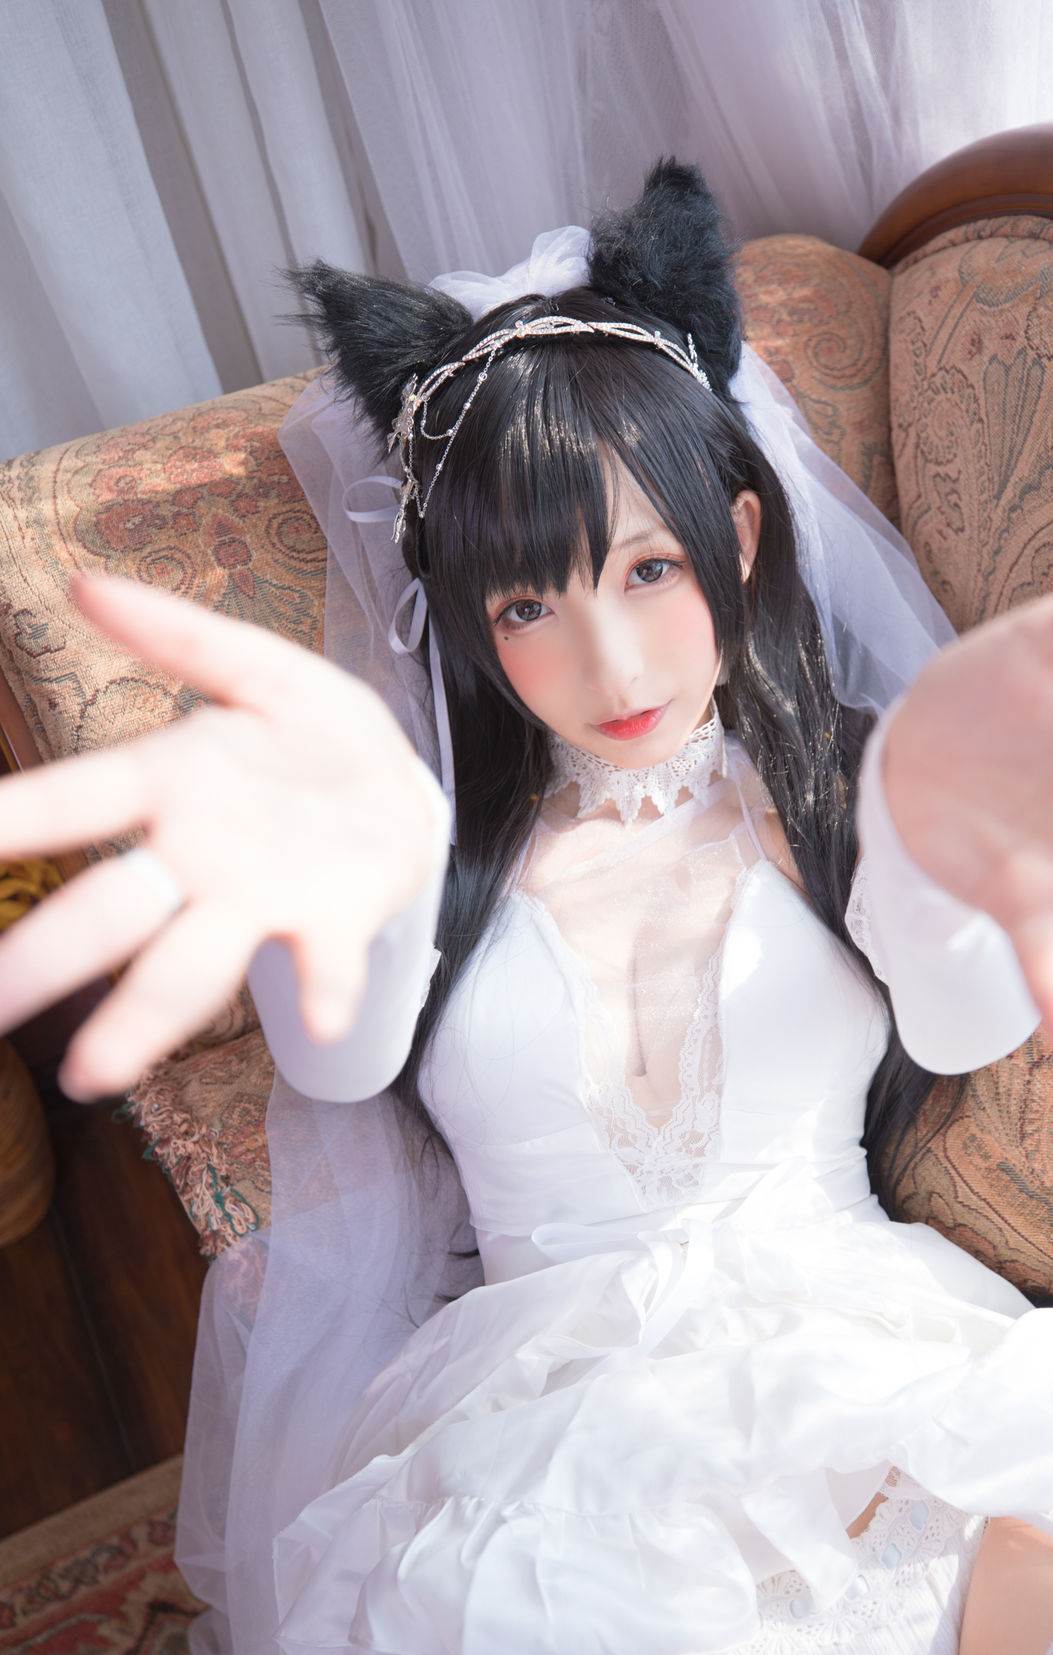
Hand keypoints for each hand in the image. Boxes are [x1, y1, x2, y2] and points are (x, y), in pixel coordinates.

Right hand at [0, 575, 449, 1098]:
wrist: (411, 791)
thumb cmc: (321, 736)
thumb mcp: (262, 669)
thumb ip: (181, 633)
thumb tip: (84, 583)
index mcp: (176, 782)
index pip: (77, 800)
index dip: (17, 820)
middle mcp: (204, 854)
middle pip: (113, 911)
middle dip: (48, 958)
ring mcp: (266, 895)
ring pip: (189, 963)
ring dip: (144, 1018)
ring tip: (95, 1071)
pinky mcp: (335, 918)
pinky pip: (324, 961)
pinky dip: (323, 987)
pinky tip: (322, 1016)